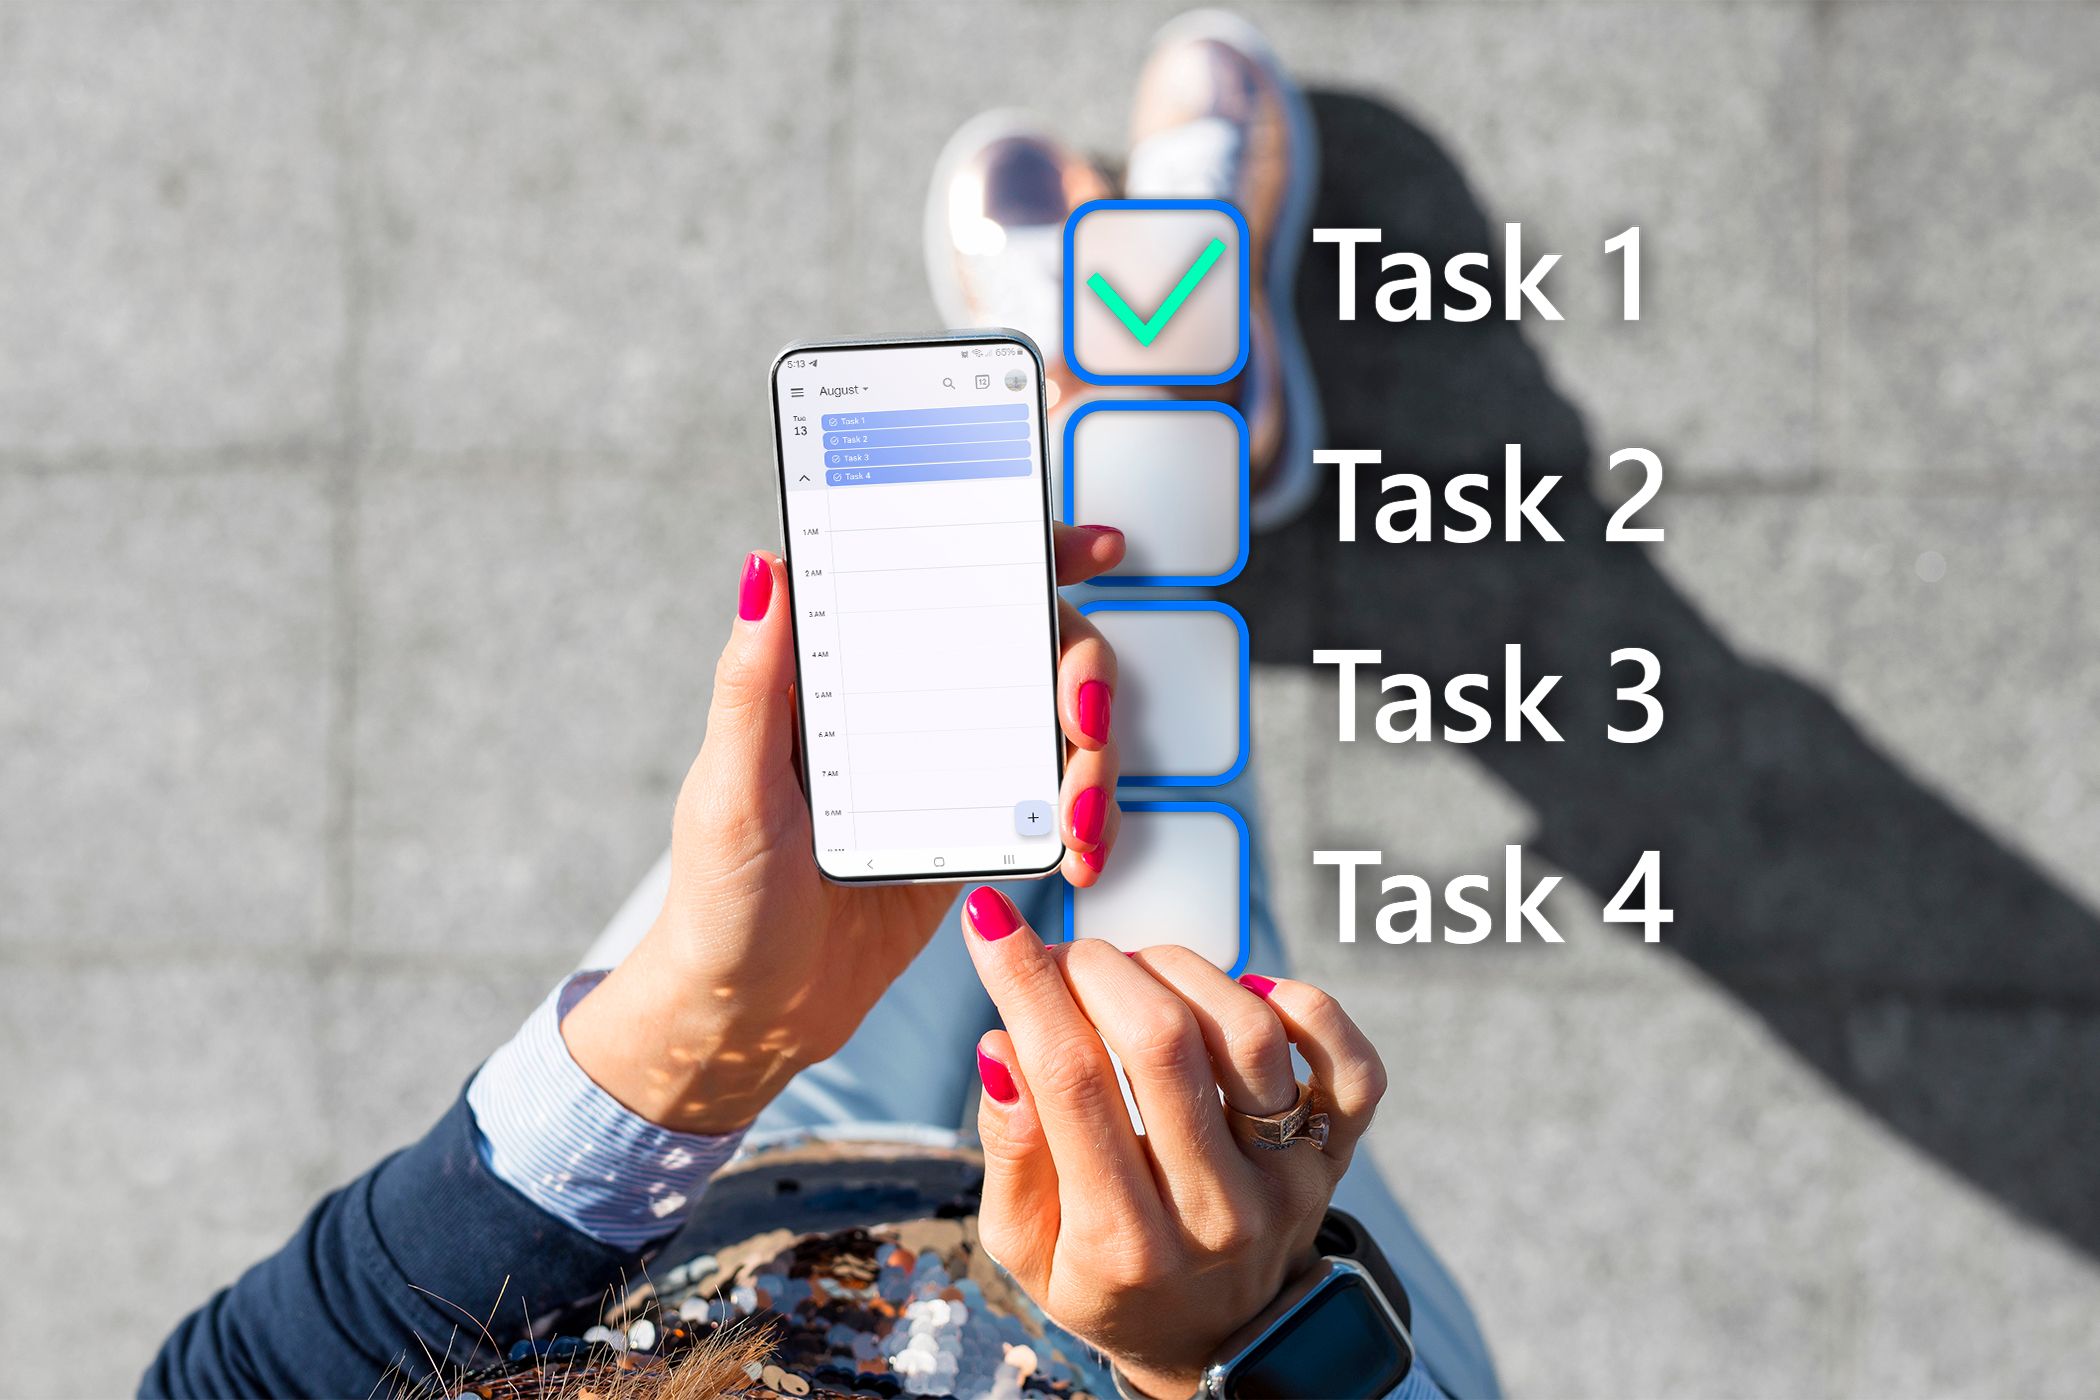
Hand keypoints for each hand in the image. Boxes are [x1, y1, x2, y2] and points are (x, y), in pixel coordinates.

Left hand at [561, 523, 1126, 1132]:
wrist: (749, 1016)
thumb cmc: (718, 901)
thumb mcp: (730, 791)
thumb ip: (753, 684)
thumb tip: (767, 567)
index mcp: (843, 671)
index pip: (941, 578)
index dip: (1024, 548)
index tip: (1094, 546)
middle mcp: (904, 702)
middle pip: (1028, 643)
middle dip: (1084, 670)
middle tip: (1084, 723)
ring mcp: (950, 766)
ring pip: (1057, 722)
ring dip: (1095, 760)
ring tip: (1083, 823)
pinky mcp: (978, 830)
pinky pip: (1054, 800)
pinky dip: (1084, 820)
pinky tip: (1080, 854)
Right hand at [959, 887, 1388, 1398]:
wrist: (1213, 1343)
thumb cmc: (1105, 1279)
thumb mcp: (1024, 1245)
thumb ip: (1010, 1149)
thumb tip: (1002, 1045)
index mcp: (1122, 1242)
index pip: (1070, 1079)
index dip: (1024, 982)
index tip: (991, 922)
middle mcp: (1215, 1212)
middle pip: (1162, 1042)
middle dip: (1097, 967)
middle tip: (1066, 959)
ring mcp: (1287, 1181)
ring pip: (1248, 1033)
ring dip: (1180, 970)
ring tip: (1137, 975)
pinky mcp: (1336, 1155)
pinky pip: (1350, 1063)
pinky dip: (1304, 1004)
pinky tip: (1244, 993)